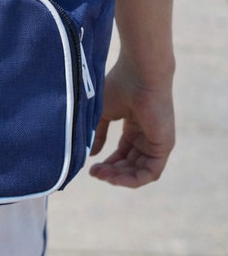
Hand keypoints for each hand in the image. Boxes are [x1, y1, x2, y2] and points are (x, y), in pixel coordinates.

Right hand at [89, 54, 174, 187]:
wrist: (139, 75)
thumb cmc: (120, 86)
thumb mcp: (103, 113)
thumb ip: (99, 134)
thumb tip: (92, 154)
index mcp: (135, 126)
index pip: (124, 153)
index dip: (108, 162)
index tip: (91, 167)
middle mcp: (147, 135)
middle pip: (130, 164)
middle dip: (112, 171)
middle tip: (94, 173)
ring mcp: (156, 142)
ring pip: (139, 171)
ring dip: (120, 178)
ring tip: (102, 175)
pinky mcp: (164, 147)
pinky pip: (150, 173)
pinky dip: (133, 180)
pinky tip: (115, 179)